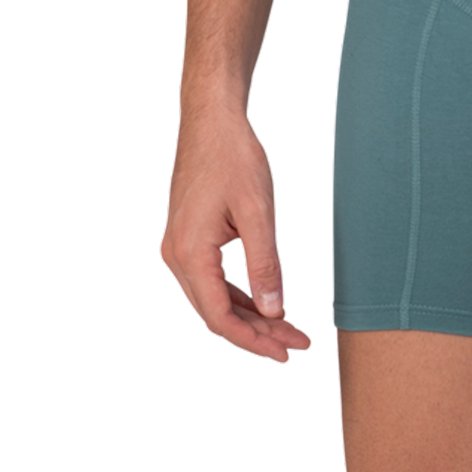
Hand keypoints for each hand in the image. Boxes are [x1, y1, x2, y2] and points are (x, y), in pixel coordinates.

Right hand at [160, 106, 312, 363]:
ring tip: (285, 329)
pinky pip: (211, 280)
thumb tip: (274, 311)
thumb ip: (265, 264)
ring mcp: (179, 248)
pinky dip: (237, 295)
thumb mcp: (257, 211)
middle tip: (295, 343)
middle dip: (257, 333)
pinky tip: (262, 302)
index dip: (253, 340)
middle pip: (216, 313)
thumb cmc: (234, 157)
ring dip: (249, 316)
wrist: (212, 120)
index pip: (220, 317)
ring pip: (213, 299)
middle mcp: (176, 257)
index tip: (285, 350)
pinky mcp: (188, 239)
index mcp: (189, 254)